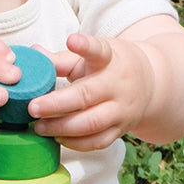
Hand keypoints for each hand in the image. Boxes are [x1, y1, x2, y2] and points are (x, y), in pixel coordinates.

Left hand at [28, 32, 153, 150]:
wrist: (150, 83)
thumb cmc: (111, 66)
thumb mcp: (92, 56)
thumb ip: (62, 58)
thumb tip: (34, 53)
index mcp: (110, 59)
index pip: (99, 51)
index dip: (86, 46)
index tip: (72, 40)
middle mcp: (118, 85)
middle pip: (87, 95)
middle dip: (56, 104)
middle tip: (32, 108)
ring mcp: (122, 110)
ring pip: (91, 124)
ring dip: (62, 128)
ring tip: (39, 127)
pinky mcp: (121, 130)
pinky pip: (97, 142)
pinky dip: (75, 143)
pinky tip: (57, 137)